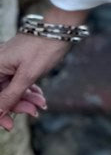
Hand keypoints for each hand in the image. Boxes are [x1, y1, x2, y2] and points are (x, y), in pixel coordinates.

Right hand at [0, 6, 86, 131]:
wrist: (60, 28)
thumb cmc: (43, 47)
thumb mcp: (27, 75)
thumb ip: (10, 95)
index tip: (9, 126)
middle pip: (2, 94)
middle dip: (18, 105)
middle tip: (34, 111)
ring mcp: (9, 64)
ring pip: (12, 90)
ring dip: (26, 99)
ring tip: (42, 103)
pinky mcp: (19, 64)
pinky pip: (19, 83)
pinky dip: (29, 91)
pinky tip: (40, 98)